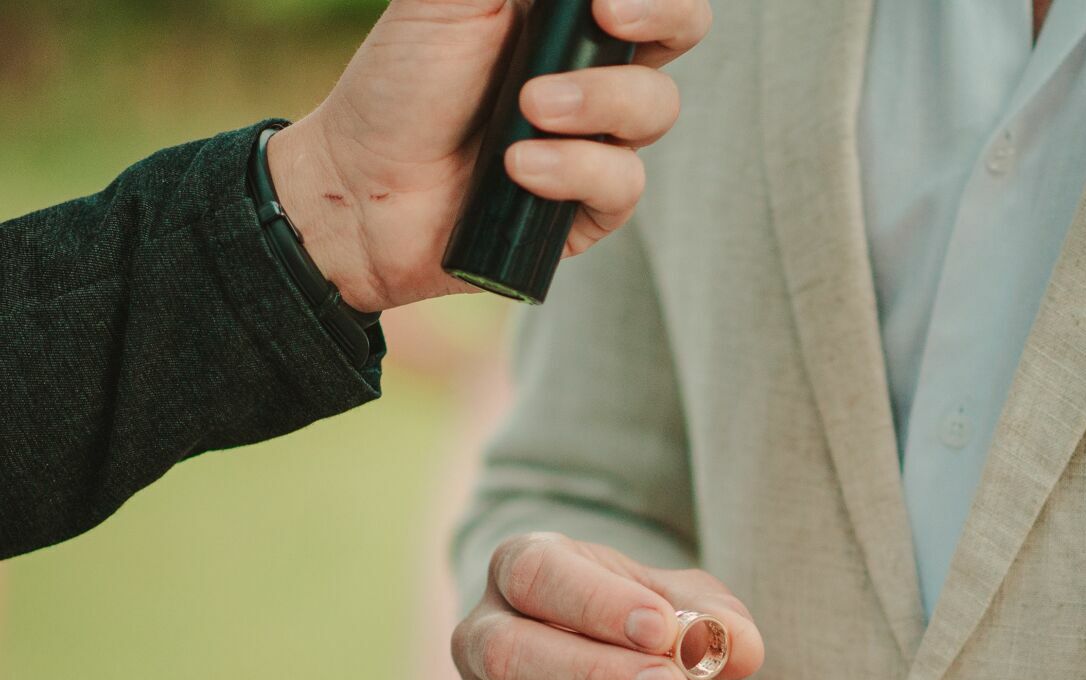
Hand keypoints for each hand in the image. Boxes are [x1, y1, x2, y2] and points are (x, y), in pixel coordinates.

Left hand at [266, 0, 711, 311]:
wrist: (360, 185)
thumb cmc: (398, 85)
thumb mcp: (444, 0)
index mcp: (564, 16)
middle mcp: (593, 70)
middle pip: (679, 31)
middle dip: (661, 17)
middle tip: (609, 15)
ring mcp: (598, 138)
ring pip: (656, 108)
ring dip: (597, 102)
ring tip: (528, 110)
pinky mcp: (591, 207)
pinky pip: (623, 183)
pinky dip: (573, 170)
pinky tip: (518, 168)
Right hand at [452, 532, 762, 679]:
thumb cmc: (655, 631)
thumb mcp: (691, 609)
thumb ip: (714, 619)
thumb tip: (734, 642)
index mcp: (522, 570)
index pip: (533, 573)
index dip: (595, 603)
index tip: (662, 627)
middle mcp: (486, 638)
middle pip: (510, 653)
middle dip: (596, 675)